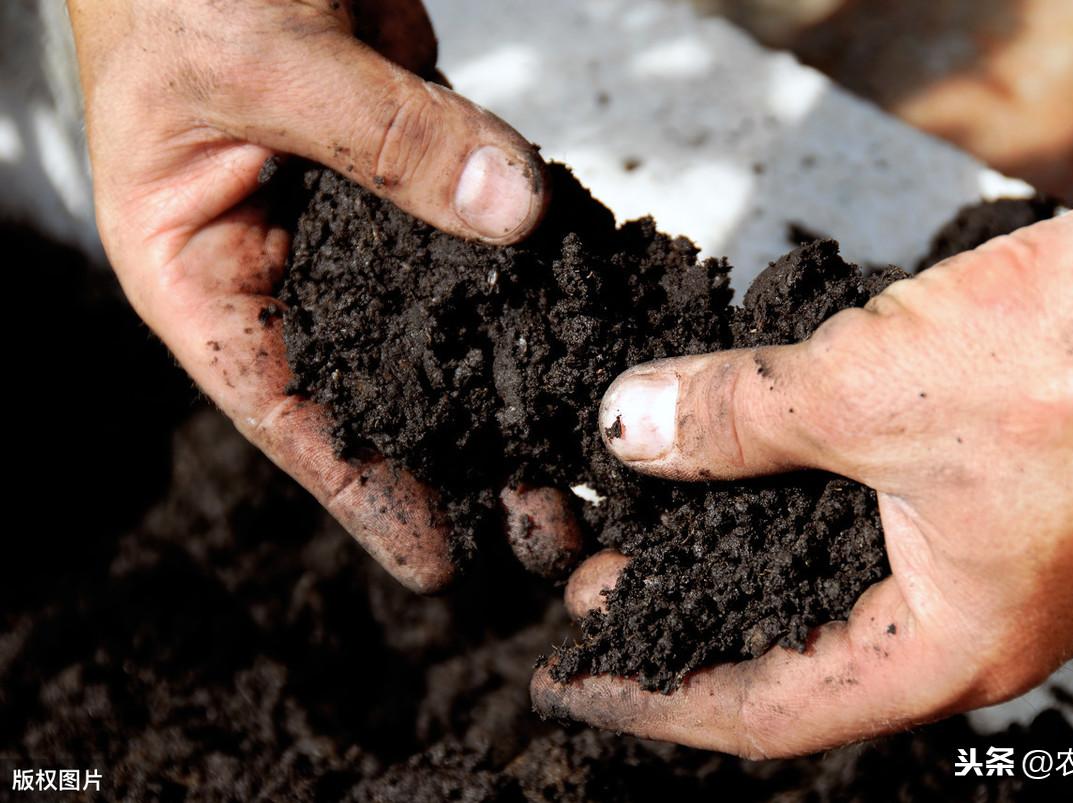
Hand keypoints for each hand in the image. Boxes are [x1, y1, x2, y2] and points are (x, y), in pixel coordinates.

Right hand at [69, 0, 568, 590]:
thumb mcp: (261, 61)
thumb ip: (385, 139)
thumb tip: (513, 212)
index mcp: (201, 268)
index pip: (284, 410)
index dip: (361, 492)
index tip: (438, 562)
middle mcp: (279, 258)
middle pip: (377, 384)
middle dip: (459, 457)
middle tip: (546, 524)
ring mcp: (354, 213)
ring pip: (438, 319)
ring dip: (505, 382)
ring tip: (578, 453)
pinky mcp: (414, 160)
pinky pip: (480, 230)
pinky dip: (529, 277)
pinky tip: (582, 328)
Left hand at [532, 41, 1072, 756]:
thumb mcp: (866, 392)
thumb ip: (733, 418)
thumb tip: (628, 425)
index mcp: (952, 649)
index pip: (766, 710)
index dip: (658, 696)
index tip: (578, 677)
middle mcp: (975, 625)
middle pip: (796, 654)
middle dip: (690, 622)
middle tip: (601, 590)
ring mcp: (995, 561)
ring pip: (831, 585)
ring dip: (738, 556)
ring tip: (653, 528)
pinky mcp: (1000, 495)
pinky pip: (870, 524)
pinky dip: (794, 504)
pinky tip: (745, 467)